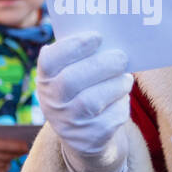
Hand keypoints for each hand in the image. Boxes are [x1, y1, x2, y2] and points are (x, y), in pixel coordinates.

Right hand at [0, 131, 31, 171]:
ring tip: (21, 152)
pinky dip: (6, 165)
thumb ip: (3, 139)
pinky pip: (3, 170)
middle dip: (18, 151)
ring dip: (13, 157)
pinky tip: (7, 161)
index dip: (15, 145)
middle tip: (29, 148)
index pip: (2, 144)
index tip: (27, 144)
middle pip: (5, 155)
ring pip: (6, 162)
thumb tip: (23, 142)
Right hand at [35, 32, 132, 171]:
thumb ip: (82, 55)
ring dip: (115, 86)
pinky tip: (121, 99)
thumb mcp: (72, 73)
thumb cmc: (83, 91)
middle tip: (121, 57)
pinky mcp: (89, 140)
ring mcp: (69, 124)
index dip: (73, 46)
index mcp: (46, 80)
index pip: (50, 61)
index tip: (97, 37)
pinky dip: (121, 106)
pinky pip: (110, 119)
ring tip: (125, 78)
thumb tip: (109, 31)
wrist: (83, 136)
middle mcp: (52, 103)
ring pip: (93, 101)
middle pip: (72, 81)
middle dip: (101, 65)